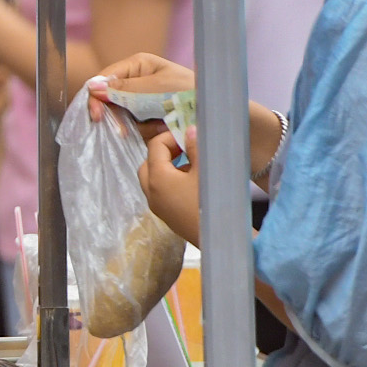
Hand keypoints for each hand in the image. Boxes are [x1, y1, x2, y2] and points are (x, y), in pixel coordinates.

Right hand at [88, 55, 196, 143]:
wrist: (214, 112)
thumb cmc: (188, 93)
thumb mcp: (155, 88)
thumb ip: (123, 89)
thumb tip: (91, 87)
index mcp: (137, 66)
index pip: (104, 79)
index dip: (96, 97)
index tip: (97, 116)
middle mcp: (136, 82)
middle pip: (109, 100)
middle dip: (118, 117)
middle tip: (124, 131)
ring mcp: (141, 101)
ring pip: (121, 117)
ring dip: (137, 126)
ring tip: (158, 127)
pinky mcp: (148, 119)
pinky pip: (135, 128)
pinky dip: (146, 133)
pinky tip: (160, 131)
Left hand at [137, 130, 206, 246]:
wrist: (219, 236)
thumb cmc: (212, 200)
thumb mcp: (205, 170)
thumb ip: (195, 147)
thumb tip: (189, 130)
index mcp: (157, 178)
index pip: (155, 147)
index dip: (170, 136)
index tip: (188, 134)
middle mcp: (151, 192)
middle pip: (148, 164)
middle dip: (164, 152)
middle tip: (185, 148)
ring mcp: (157, 207)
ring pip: (152, 180)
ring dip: (167, 167)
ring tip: (191, 164)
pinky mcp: (166, 216)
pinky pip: (160, 193)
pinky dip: (170, 182)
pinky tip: (192, 182)